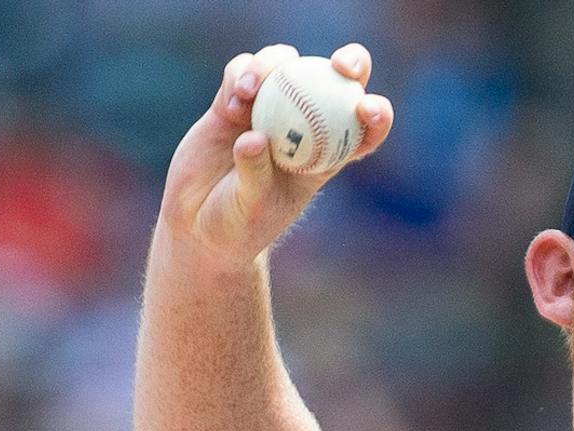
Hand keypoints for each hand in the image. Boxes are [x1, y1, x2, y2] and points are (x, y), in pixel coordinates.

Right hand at [157, 42, 394, 267]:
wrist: (196, 223)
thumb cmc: (237, 224)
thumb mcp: (252, 206)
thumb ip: (255, 173)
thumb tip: (256, 137)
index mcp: (324, 157)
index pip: (362, 132)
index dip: (376, 114)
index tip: (367, 108)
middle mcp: (301, 125)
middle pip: (337, 82)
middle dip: (351, 63)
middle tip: (340, 65)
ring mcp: (267, 108)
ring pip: (285, 65)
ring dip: (273, 64)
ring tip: (249, 90)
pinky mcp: (232, 102)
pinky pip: (241, 72)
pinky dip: (239, 76)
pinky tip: (231, 100)